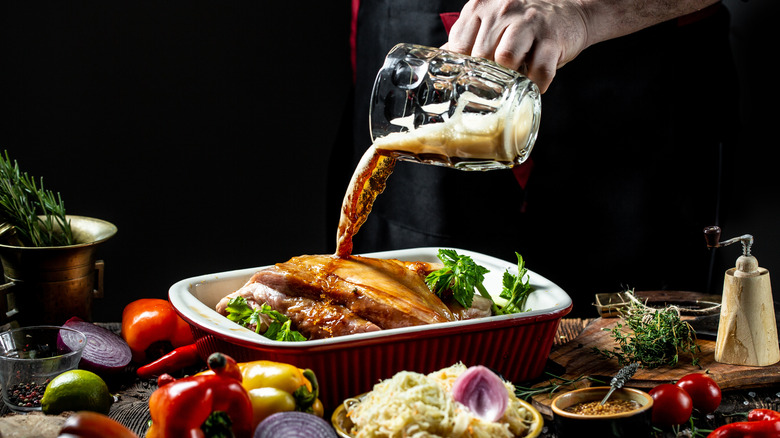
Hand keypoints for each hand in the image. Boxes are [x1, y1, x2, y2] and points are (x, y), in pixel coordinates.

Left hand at [443, 0, 589, 92]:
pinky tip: (533, 85)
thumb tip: (441, 63)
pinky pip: (539, 71)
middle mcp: (504, 9)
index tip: (467, 82)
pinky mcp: (552, 39)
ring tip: (512, 83)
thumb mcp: (491, 24)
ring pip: (506, 59)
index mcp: (481, 6)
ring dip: (509, 78)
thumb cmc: (521, 24)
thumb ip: (467, 40)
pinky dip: (535, 84)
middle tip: (492, 87)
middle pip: (481, 55)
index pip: (459, 45)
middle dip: (486, 76)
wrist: (567, 12)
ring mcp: (529, 22)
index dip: (462, 68)